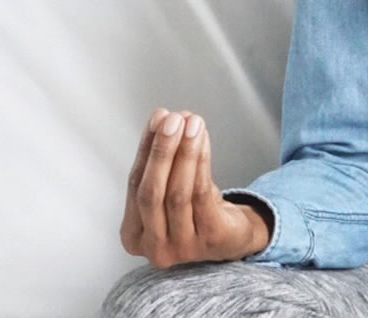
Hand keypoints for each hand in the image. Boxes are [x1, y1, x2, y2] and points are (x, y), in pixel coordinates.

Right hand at [119, 108, 270, 266]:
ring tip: (192, 124)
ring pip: (178, 193)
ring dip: (185, 153)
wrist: (233, 237)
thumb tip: (161, 118)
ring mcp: (182, 248)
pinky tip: (203, 141)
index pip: (134, 185)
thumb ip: (160, 158)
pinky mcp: (211, 239)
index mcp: (133, 236)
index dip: (146, 149)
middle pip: (151, 192)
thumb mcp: (169, 189)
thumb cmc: (196, 212)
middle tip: (172, 120)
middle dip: (161, 151)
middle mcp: (154, 248)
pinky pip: (202, 195)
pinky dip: (201, 163)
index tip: (157, 119)